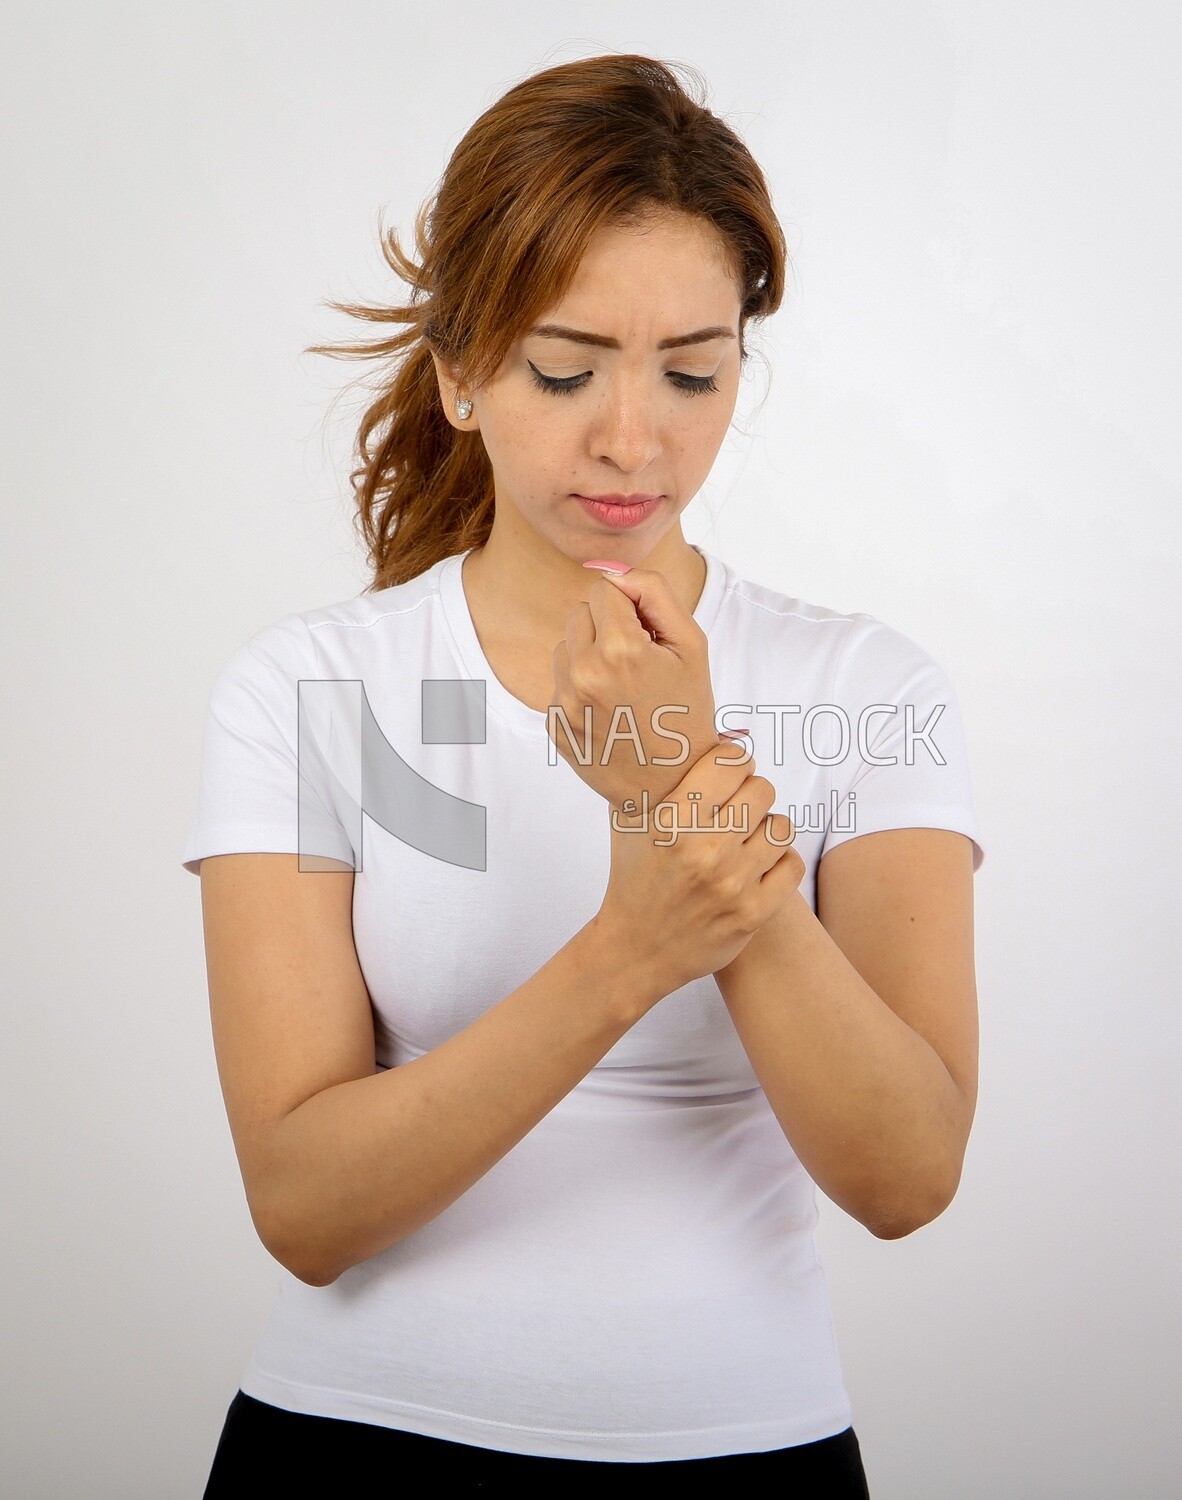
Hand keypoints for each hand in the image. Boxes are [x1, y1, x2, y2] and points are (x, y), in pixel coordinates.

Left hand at [549, 565, 720, 811]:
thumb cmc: (688, 712)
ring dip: (589, 656)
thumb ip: (655, 593)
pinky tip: (609, 712)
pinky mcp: (553, 724)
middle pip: (579, 613)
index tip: (647, 635)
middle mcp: (583, 674)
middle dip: (607, 627)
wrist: (672, 786)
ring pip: (565, 646)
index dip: (630, 607)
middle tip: (637, 663)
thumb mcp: (692, 645)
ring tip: (622, 688)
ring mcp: (563, 702)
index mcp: (619, 650)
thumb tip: (615, 572)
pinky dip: (580, 689)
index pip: (603, 588)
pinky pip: (559, 682)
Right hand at [596, 737, 801, 996]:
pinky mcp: (753, 914)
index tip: (730, 772)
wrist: (636, 949)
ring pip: (781, 826)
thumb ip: (652, 776)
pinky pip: (791, 864)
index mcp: (672, 819)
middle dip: (752, 794)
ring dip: (766, 829)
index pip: (731, 761)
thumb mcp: (628, 820)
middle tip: (738, 808)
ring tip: (747, 839)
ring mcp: (732, 884)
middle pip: (762, 790)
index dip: (735, 761)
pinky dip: (779, 862)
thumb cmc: (633, 877)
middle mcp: (704, 849)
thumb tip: (689, 733)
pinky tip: (758, 866)